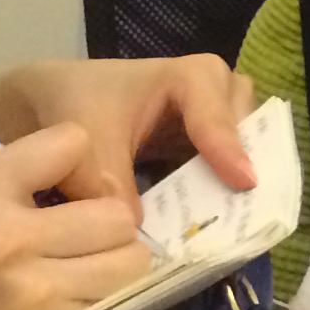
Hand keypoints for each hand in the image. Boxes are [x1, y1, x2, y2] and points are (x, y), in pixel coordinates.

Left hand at [0, 54, 254, 216]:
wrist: (61, 99)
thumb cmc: (79, 105)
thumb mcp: (90, 143)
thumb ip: (112, 185)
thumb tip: (138, 232)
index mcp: (192, 77)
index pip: (216, 118)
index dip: (228, 150)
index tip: (244, 183)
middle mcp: (220, 93)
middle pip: (249, 134)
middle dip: (244, 172)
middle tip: (243, 213)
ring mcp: (221, 119)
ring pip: (247, 153)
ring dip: (236, 186)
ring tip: (229, 224)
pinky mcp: (212, 147)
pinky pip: (229, 169)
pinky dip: (220, 196)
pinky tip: (210, 226)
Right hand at [0, 124, 157, 309]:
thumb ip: (25, 179)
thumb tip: (106, 180)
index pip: (73, 143)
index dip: (84, 170)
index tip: (71, 196)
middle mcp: (5, 236)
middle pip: (117, 213)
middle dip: (109, 229)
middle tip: (84, 244)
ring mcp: (32, 289)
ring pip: (131, 260)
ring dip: (116, 268)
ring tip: (81, 276)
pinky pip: (117, 303)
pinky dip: (105, 303)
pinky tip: (71, 305)